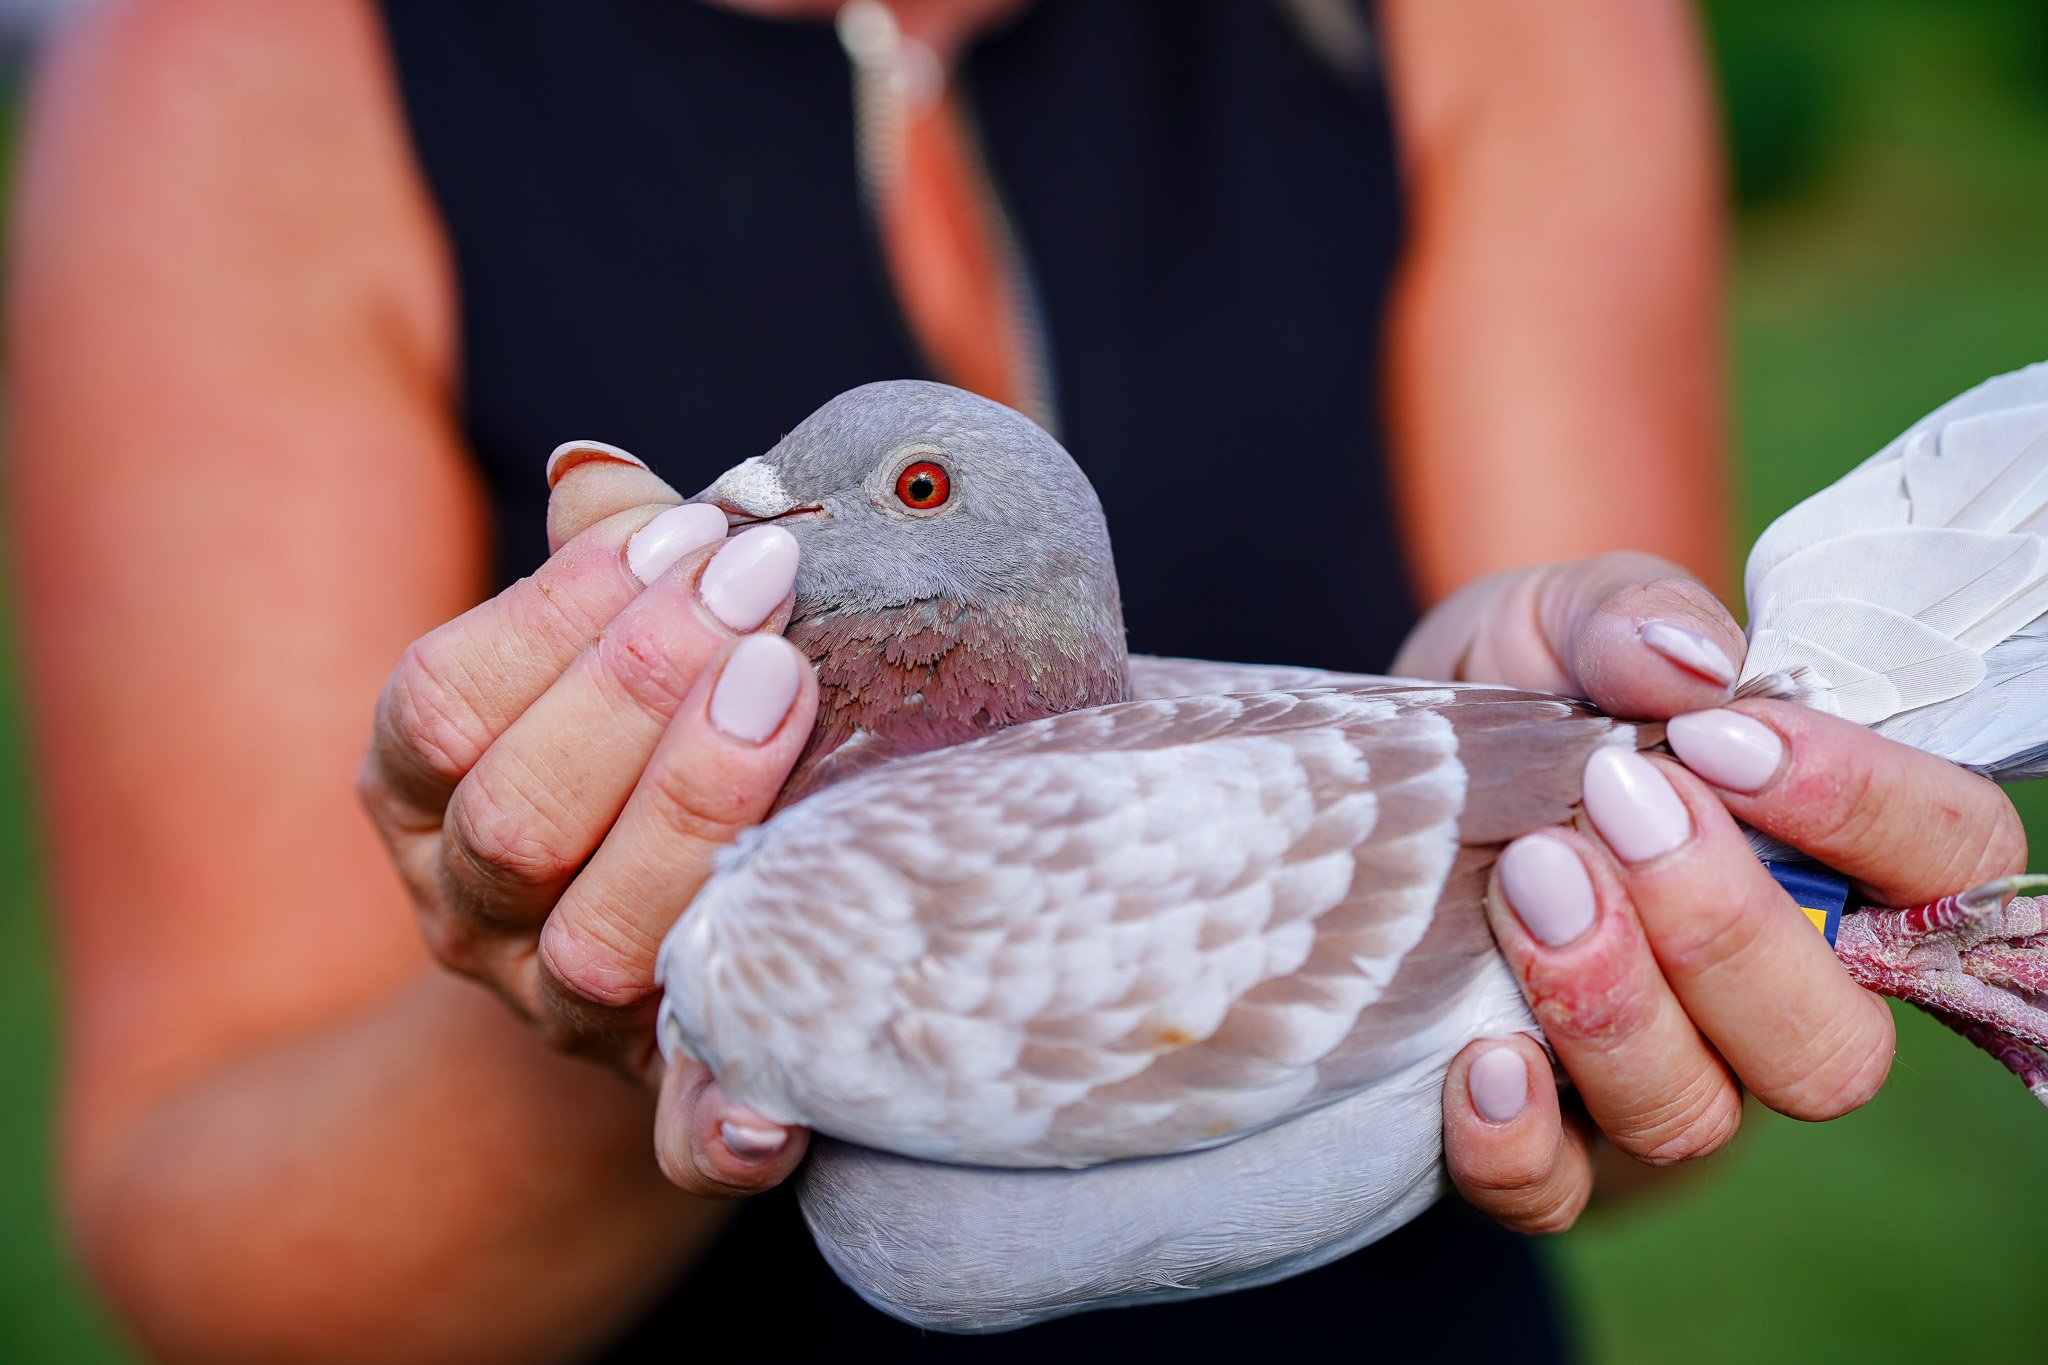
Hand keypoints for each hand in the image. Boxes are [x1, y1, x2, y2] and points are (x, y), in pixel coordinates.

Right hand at [359, 446, 815, 1194]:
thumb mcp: (588, 652)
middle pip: (512, 820)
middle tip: (762, 586)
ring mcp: (561, 1013)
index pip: (442, 701)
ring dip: (692, 813)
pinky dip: (722, 1131)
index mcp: (421, 791)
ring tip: (790, 687)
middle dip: (636, 689)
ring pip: (593, 949)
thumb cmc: (622, 751)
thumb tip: (602, 479)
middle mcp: (469, 912)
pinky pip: (683, 1144)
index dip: (562, 611)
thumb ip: (600, 564)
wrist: (639, 942)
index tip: (692, 530)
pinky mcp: (666, 1097)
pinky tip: (777, 1107)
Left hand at [1403, 555, 2026, 1231]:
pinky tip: (1479, 1058)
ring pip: (1700, 1117)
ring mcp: (1660, 1085)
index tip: (1719, 738)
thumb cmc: (1501, 705)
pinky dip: (1521, 1141)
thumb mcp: (1544, 623)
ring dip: (1614, 1005)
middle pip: (1830, 1043)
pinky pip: (1557, 1196)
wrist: (1370, 789)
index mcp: (1818, 862)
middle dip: (1725, 927)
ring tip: (1524, 881)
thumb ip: (1624, 616)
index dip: (1866, 812)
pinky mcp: (1547, 1150)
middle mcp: (1763, 1001)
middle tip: (1609, 803)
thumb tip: (1691, 662)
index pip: (1949, 867)